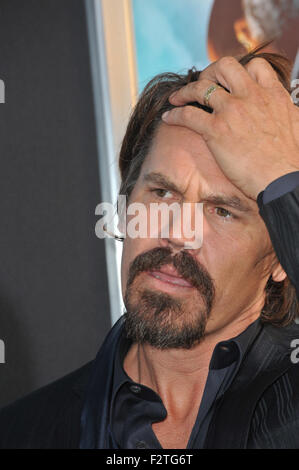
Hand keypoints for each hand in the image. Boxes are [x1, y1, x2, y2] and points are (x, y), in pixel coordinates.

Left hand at [162, 56, 298, 199]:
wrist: (282, 179)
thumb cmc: (291, 160)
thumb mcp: (296, 124)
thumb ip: (287, 112)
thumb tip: (288, 112)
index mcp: (272, 94)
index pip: (255, 66)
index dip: (240, 70)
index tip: (230, 81)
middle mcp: (250, 96)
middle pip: (224, 66)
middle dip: (209, 72)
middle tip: (202, 84)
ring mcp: (232, 111)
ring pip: (201, 87)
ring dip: (185, 91)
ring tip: (176, 98)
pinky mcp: (216, 130)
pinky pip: (188, 115)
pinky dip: (174, 114)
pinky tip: (168, 117)